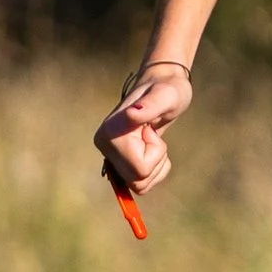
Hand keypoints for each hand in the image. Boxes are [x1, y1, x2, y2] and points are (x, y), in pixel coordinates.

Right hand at [94, 59, 194, 192]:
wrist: (164, 86)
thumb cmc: (168, 90)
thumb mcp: (166, 96)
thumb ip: (151, 105)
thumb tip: (132, 114)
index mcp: (109, 133)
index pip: (139, 169)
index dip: (155, 151)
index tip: (151, 128)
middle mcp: (104, 146)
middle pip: (137, 181)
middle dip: (155, 161)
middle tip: (154, 135)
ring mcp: (110, 155)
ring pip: (138, 185)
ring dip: (155, 166)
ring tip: (153, 139)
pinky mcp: (119, 161)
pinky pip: (140, 183)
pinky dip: (154, 170)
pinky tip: (153, 148)